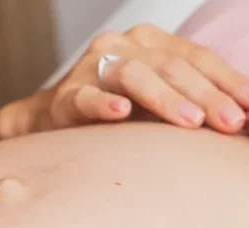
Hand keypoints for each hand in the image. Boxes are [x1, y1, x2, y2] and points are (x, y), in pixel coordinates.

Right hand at [0, 24, 248, 137]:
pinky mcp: (68, 93)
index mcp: (149, 42)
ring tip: (190, 122)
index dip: (228, 82)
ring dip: (165, 99)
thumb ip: (189, 99)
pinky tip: (120, 113)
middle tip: (231, 123)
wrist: (59, 112)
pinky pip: (87, 96)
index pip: (196, 58)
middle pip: (171, 66)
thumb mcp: (156, 96)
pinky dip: (104, 104)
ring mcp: (92, 67)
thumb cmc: (117, 105)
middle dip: (206, 96)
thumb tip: (237, 119)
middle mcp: (122, 46)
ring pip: (134, 75)